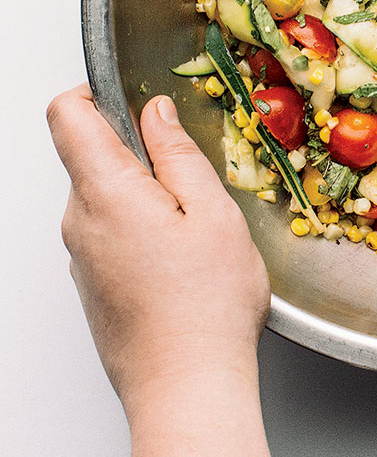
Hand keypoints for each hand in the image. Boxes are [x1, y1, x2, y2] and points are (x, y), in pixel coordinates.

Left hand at [47, 84, 270, 455]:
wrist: (186, 384)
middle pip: (91, 157)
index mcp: (105, 193)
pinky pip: (109, 232)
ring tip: (194, 226)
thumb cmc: (206, 304)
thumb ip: (177, 153)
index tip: (126, 96)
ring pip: (105, 197)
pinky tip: (181, 257)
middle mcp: (79, 222)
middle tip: (192, 180)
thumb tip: (156, 112)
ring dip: (145, 194)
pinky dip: (140, 227)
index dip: (91, 92)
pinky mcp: (92, 282)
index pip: (67, 117)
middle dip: (139, 152)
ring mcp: (81, 256)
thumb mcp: (210, 210)